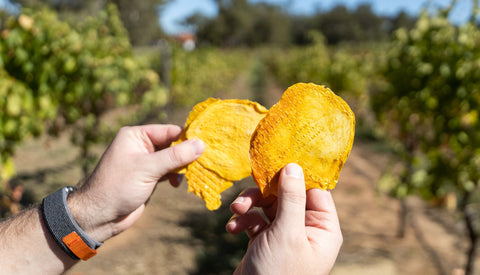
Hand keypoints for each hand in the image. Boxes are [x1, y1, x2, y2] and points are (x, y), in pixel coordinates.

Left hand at [68, 124, 203, 241]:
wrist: (99, 216)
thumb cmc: (118, 187)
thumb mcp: (148, 168)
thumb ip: (175, 156)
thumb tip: (201, 144)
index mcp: (136, 135)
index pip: (169, 131)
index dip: (187, 138)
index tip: (206, 145)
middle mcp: (141, 145)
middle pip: (172, 144)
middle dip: (186, 154)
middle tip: (202, 162)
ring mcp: (145, 162)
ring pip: (172, 159)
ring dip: (182, 167)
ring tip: (189, 175)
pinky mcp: (149, 177)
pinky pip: (168, 172)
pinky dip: (176, 176)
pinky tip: (177, 184)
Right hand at [226, 163, 342, 274]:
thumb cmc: (279, 273)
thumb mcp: (287, 233)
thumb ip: (291, 198)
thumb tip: (294, 165)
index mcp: (323, 228)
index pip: (315, 190)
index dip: (297, 175)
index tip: (278, 160)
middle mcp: (307, 229)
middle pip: (287, 194)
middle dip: (264, 193)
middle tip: (247, 193)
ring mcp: (286, 234)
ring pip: (268, 205)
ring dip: (250, 205)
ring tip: (235, 210)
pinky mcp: (266, 240)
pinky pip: (256, 220)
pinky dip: (244, 220)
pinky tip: (232, 229)